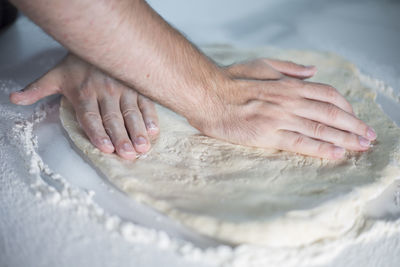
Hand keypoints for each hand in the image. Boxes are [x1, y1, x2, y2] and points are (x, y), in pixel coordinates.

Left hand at [10, 53, 158, 159]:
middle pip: (113, 119)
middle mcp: (105, 92)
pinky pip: (145, 103)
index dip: (98, 133)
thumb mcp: (55, 75)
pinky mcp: (137, 86)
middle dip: (122, 138)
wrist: (99, 39)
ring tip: (143, 147)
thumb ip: (37, 89)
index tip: (107, 149)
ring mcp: (123, 89)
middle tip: (130, 154)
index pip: (91, 117)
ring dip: (138, 131)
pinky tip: (154, 131)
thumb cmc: (78, 63)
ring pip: (131, 113)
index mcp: (84, 93)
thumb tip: (15, 99)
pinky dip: (151, 116)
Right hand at [191, 58, 375, 158]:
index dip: (346, 107)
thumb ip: (289, 68)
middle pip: (331, 114)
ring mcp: (280, 119)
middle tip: (369, 136)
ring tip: (362, 147)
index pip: (328, 95)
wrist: (209, 95)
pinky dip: (321, 149)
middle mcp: (290, 101)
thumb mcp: (262, 64)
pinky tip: (336, 154)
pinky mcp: (268, 135)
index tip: (355, 117)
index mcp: (289, 85)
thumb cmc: (233, 79)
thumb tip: (312, 70)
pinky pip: (300, 143)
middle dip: (354, 126)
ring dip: (345, 139)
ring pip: (320, 129)